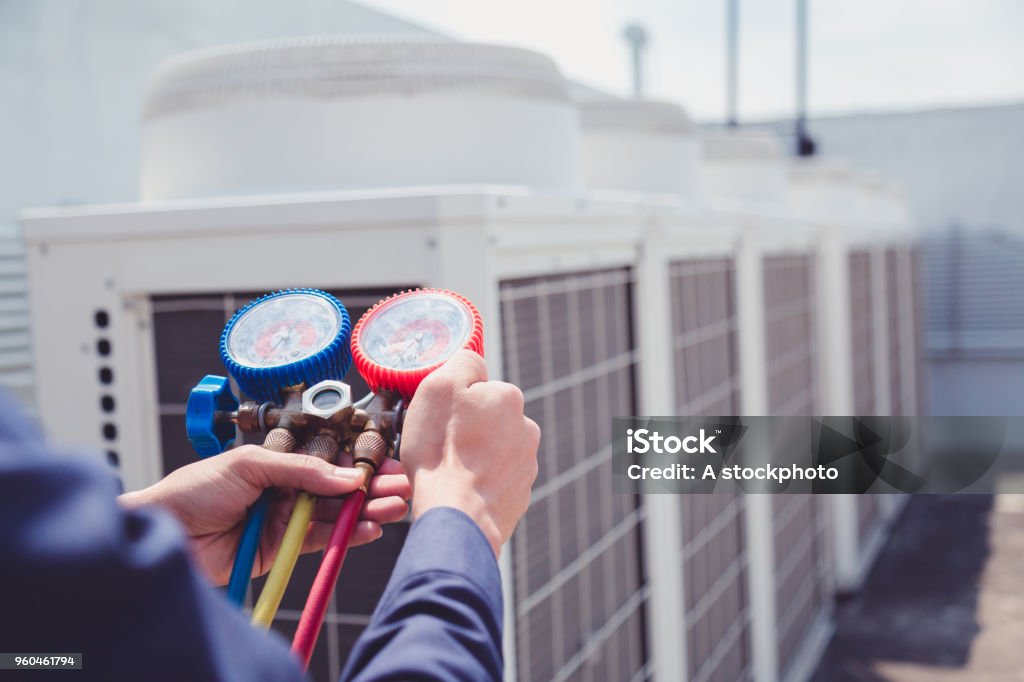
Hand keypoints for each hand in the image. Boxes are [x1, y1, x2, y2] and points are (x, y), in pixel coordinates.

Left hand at [119, 445, 410, 584]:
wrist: (164, 532)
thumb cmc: (194, 489)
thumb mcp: (248, 464)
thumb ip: (301, 470)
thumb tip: (345, 477)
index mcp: (278, 461)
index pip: (328, 459)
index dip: (358, 461)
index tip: (386, 462)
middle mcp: (286, 488)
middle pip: (338, 487)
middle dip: (371, 485)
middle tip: (400, 485)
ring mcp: (287, 518)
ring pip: (336, 514)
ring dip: (367, 510)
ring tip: (394, 507)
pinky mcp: (284, 547)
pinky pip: (323, 541)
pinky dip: (348, 536)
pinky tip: (370, 528)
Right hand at [400, 350, 540, 556]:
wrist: (457, 517)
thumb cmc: (442, 452)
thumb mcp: (438, 387)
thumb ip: (462, 363)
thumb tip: (474, 363)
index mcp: (509, 398)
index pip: (477, 388)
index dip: (453, 402)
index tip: (439, 419)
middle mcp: (526, 428)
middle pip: (486, 420)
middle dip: (466, 430)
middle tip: (440, 446)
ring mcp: (526, 465)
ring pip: (491, 451)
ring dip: (473, 457)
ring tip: (449, 472)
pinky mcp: (519, 496)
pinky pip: (494, 481)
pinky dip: (478, 483)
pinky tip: (460, 490)